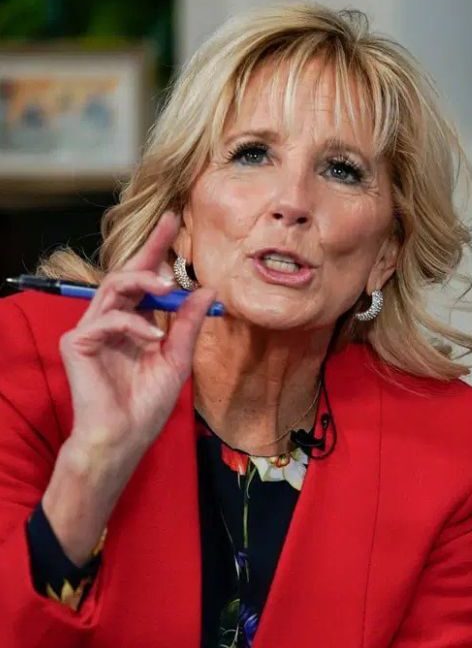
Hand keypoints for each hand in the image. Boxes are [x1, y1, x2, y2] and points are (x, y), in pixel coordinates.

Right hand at [58, 212, 215, 464]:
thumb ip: (189, 324)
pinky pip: (107, 319)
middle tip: (171, 228)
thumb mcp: (178, 358)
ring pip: (113, 287)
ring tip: (168, 287)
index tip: (175, 222)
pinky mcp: (77, 342)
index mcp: (133, 321)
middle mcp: (110, 320)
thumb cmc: (147, 403)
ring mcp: (91, 329)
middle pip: (125, 273)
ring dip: (143, 281)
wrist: (124, 437)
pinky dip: (134, 324)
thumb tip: (208, 290)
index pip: (145, 279)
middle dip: (149, 249)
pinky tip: (153, 337)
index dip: (157, 250)